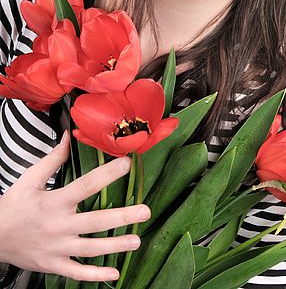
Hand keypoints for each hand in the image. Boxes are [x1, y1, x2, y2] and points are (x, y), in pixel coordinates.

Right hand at [0, 131, 150, 281]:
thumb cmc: (13, 206)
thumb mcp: (29, 179)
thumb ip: (53, 159)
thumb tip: (68, 137)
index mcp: (55, 201)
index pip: (86, 185)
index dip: (107, 174)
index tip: (127, 164)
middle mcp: (59, 225)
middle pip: (95, 221)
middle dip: (122, 217)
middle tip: (145, 211)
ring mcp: (57, 247)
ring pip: (91, 248)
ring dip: (116, 246)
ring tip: (137, 240)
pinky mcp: (54, 264)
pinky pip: (77, 272)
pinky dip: (95, 276)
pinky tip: (114, 275)